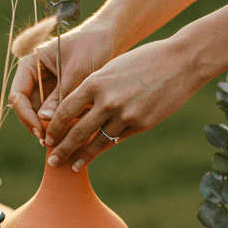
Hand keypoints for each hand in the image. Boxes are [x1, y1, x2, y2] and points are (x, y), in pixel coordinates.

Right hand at [9, 21, 117, 141]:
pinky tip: (76, 131)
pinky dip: (65, 122)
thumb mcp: (75, 72)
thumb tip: (44, 120)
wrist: (110, 39)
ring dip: (52, 126)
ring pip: (42, 114)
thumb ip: (60, 96)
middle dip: (39, 125)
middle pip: (28, 109)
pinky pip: (57, 113)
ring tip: (67, 138)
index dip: (26, 115)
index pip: (18, 96)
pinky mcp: (61, 94)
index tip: (40, 131)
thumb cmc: (91, 47)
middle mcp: (35, 77)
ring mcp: (47, 86)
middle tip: (52, 142)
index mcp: (30, 65)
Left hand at [43, 35, 198, 169]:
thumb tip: (78, 111)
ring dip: (83, 156)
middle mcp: (107, 101)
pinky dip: (104, 147)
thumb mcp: (112, 70)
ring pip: (97, 141)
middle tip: (52, 160)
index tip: (47, 138)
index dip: (54, 127)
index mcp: (95, 83)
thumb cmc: (143, 61)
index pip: (65, 110)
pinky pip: (118, 139)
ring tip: (72, 166)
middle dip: (62, 149)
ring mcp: (125, 115)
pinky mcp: (141, 124)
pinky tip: (96, 154)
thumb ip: (94, 90)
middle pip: (77, 131)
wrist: (180, 63)